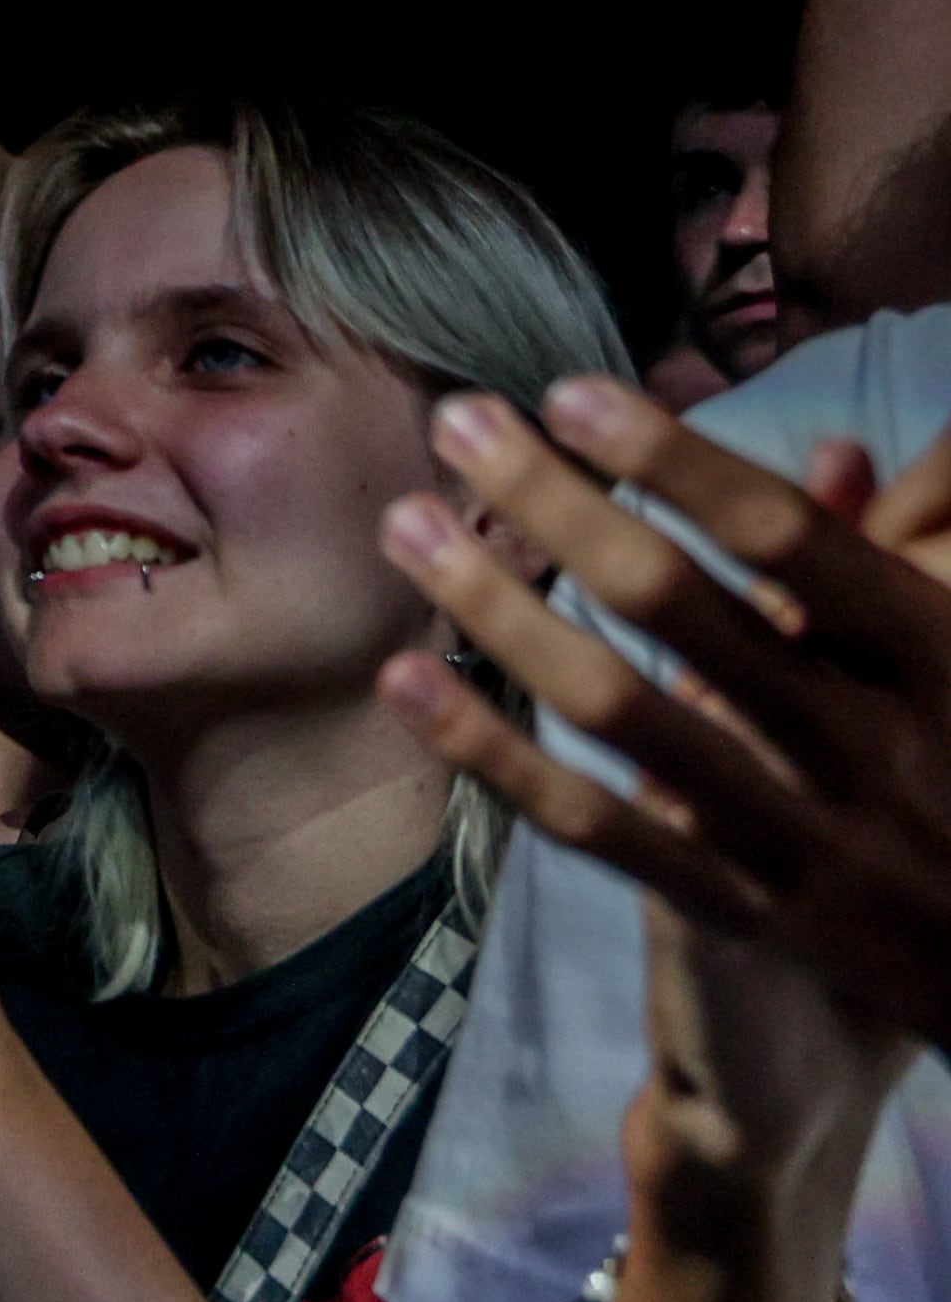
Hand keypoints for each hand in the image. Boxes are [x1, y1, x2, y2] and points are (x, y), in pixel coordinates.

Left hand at [381, 378, 950, 1049]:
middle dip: (557, 504)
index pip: (788, 538)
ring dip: (499, 609)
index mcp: (937, 655)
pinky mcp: (738, 911)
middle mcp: (867, 743)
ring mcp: (799, 835)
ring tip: (406, 524)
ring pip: (618, 711)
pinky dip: (492, 754)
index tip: (570, 390)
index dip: (676, 459)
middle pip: (678, 607)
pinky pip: (595, 828)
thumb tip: (829, 444)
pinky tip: (405, 681)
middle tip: (456, 422)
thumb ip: (889, 556)